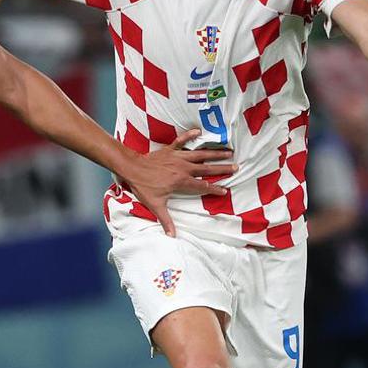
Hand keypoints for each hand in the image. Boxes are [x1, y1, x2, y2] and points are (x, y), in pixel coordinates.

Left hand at [119, 129, 235, 236]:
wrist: (131, 168)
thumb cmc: (143, 187)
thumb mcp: (155, 205)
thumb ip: (166, 220)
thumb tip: (172, 236)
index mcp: (182, 182)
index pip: (203, 187)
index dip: (215, 189)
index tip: (225, 191)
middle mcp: (183, 168)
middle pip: (207, 168)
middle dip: (222, 169)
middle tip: (236, 167)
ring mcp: (177, 157)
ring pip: (200, 154)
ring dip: (214, 153)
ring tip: (228, 152)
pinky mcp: (170, 150)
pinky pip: (182, 141)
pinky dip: (189, 135)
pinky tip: (199, 131)